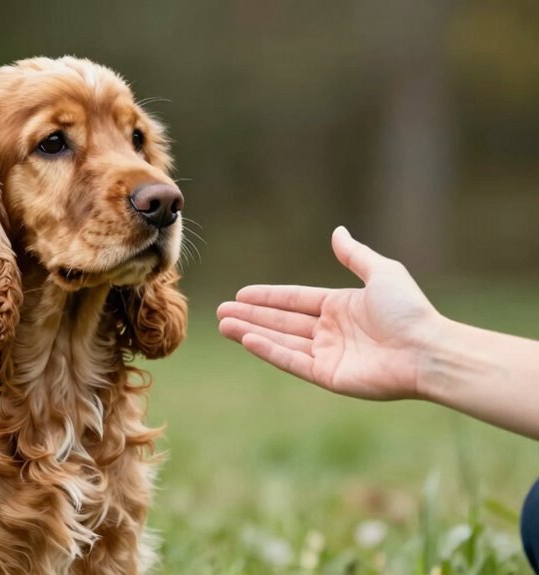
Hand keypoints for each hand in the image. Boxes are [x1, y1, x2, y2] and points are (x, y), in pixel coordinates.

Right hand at [217, 226, 444, 400]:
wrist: (428, 349)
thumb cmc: (409, 311)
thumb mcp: (382, 272)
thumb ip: (354, 255)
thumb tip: (337, 232)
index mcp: (341, 307)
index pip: (295, 300)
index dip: (267, 297)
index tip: (240, 294)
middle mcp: (331, 332)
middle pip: (282, 321)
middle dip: (251, 315)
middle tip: (220, 311)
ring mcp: (328, 355)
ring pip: (281, 340)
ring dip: (251, 332)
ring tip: (223, 325)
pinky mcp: (328, 376)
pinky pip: (293, 360)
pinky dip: (269, 350)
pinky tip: (248, 339)